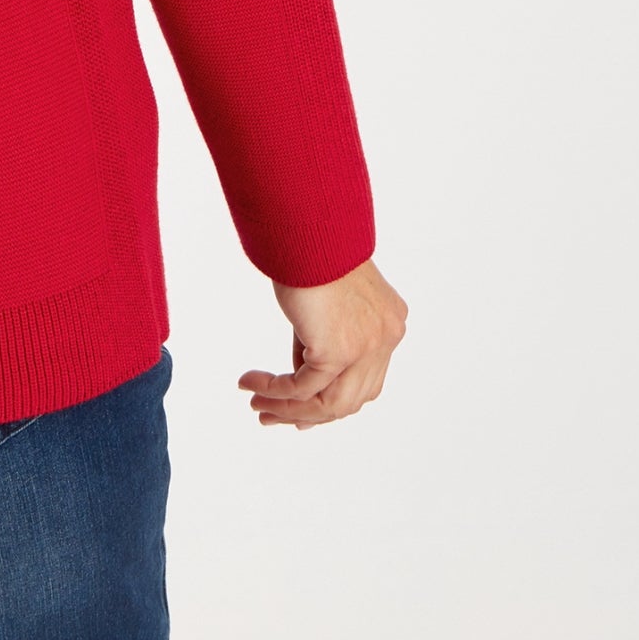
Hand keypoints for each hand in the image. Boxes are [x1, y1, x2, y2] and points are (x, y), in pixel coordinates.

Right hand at [237, 256, 406, 428]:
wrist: (308, 224)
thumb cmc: (311, 246)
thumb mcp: (326, 298)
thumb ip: (324, 334)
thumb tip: (302, 371)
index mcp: (388, 323)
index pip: (366, 381)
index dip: (332, 401)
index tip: (299, 409)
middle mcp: (386, 338)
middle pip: (350, 400)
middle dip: (309, 413)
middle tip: (274, 415)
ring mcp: (367, 347)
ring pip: (329, 404)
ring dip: (288, 409)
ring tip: (258, 407)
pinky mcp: (338, 351)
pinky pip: (302, 388)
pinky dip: (273, 390)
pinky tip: (249, 384)